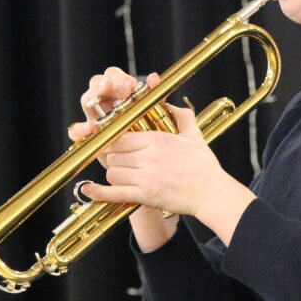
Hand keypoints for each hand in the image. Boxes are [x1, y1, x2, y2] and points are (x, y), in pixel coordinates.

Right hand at [68, 68, 161, 158]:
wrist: (139, 159)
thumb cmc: (145, 132)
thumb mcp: (152, 113)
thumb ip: (154, 95)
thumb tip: (154, 77)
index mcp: (117, 93)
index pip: (111, 75)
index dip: (119, 76)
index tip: (132, 85)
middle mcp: (102, 102)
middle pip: (96, 82)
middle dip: (108, 83)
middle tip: (124, 91)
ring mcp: (93, 117)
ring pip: (86, 100)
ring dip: (95, 97)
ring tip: (107, 103)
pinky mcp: (88, 137)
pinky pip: (76, 131)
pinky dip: (80, 128)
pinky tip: (92, 127)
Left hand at [81, 105, 236, 218]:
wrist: (212, 193)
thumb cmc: (204, 166)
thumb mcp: (194, 136)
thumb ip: (183, 117)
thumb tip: (174, 105)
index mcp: (156, 139)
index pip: (120, 137)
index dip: (113, 143)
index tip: (111, 146)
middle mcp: (148, 156)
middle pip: (113, 155)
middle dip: (113, 159)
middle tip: (119, 162)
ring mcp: (145, 177)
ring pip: (112, 172)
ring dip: (114, 175)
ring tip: (124, 177)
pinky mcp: (145, 196)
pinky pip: (115, 192)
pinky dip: (99, 192)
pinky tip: (88, 189)